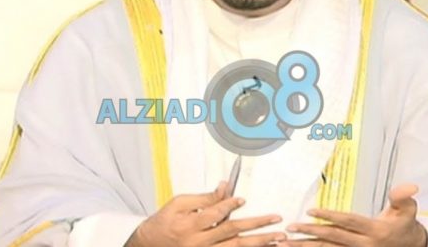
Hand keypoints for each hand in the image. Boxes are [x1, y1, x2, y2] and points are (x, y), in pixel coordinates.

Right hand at [126, 181, 286, 246]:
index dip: (229, 205)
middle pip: (232, 234)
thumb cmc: (163, 224)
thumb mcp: (178, 205)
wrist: (149, 246)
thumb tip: (224, 187)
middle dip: (257, 226)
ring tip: (278, 239)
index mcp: (190, 226)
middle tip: (276, 220)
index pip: (214, 215)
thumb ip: (204, 198)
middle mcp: (199, 243)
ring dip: (259, 243)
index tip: (242, 199)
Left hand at [278, 184, 427, 246]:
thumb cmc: (404, 226)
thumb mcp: (407, 210)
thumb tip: (410, 186)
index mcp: (375, 231)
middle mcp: (364, 245)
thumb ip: (403, 197)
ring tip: (285, 243)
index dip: (329, 216)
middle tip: (290, 228)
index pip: (348, 222)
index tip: (310, 211)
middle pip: (333, 239)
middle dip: (310, 234)